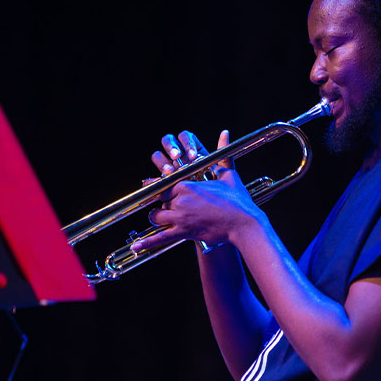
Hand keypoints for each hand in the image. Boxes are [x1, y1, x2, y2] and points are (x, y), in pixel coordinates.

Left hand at [132, 130, 256, 249]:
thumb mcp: (228, 174)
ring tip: (162, 220)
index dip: (161, 190)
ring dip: (157, 219)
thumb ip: (222, 154)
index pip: (164, 185)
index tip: (154, 189)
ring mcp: (181, 216)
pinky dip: (147, 243)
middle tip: (167, 207)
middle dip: (162, 205)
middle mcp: (180, 199)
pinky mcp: (183, 232)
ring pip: (156, 217)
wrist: (244, 223)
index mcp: (187, 184)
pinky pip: (160, 237)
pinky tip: (136, 247)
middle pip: (159, 201)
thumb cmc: (237, 200)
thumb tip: (225, 133)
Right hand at [149, 129, 231, 178]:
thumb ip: (223, 151)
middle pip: (168, 141)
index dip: (186, 143)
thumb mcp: (223, 170)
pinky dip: (152, 179)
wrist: (209, 206)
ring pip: (158, 156)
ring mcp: (168, 167)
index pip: (185, 137)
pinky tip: (157, 182)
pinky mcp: (162, 181)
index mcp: (191, 148)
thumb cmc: (216, 186)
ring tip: (169, 172)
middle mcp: (178, 155)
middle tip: (177, 157)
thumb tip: (225, 133)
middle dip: (171, 147)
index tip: (192, 155)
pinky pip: (152, 177)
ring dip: (162, 162)